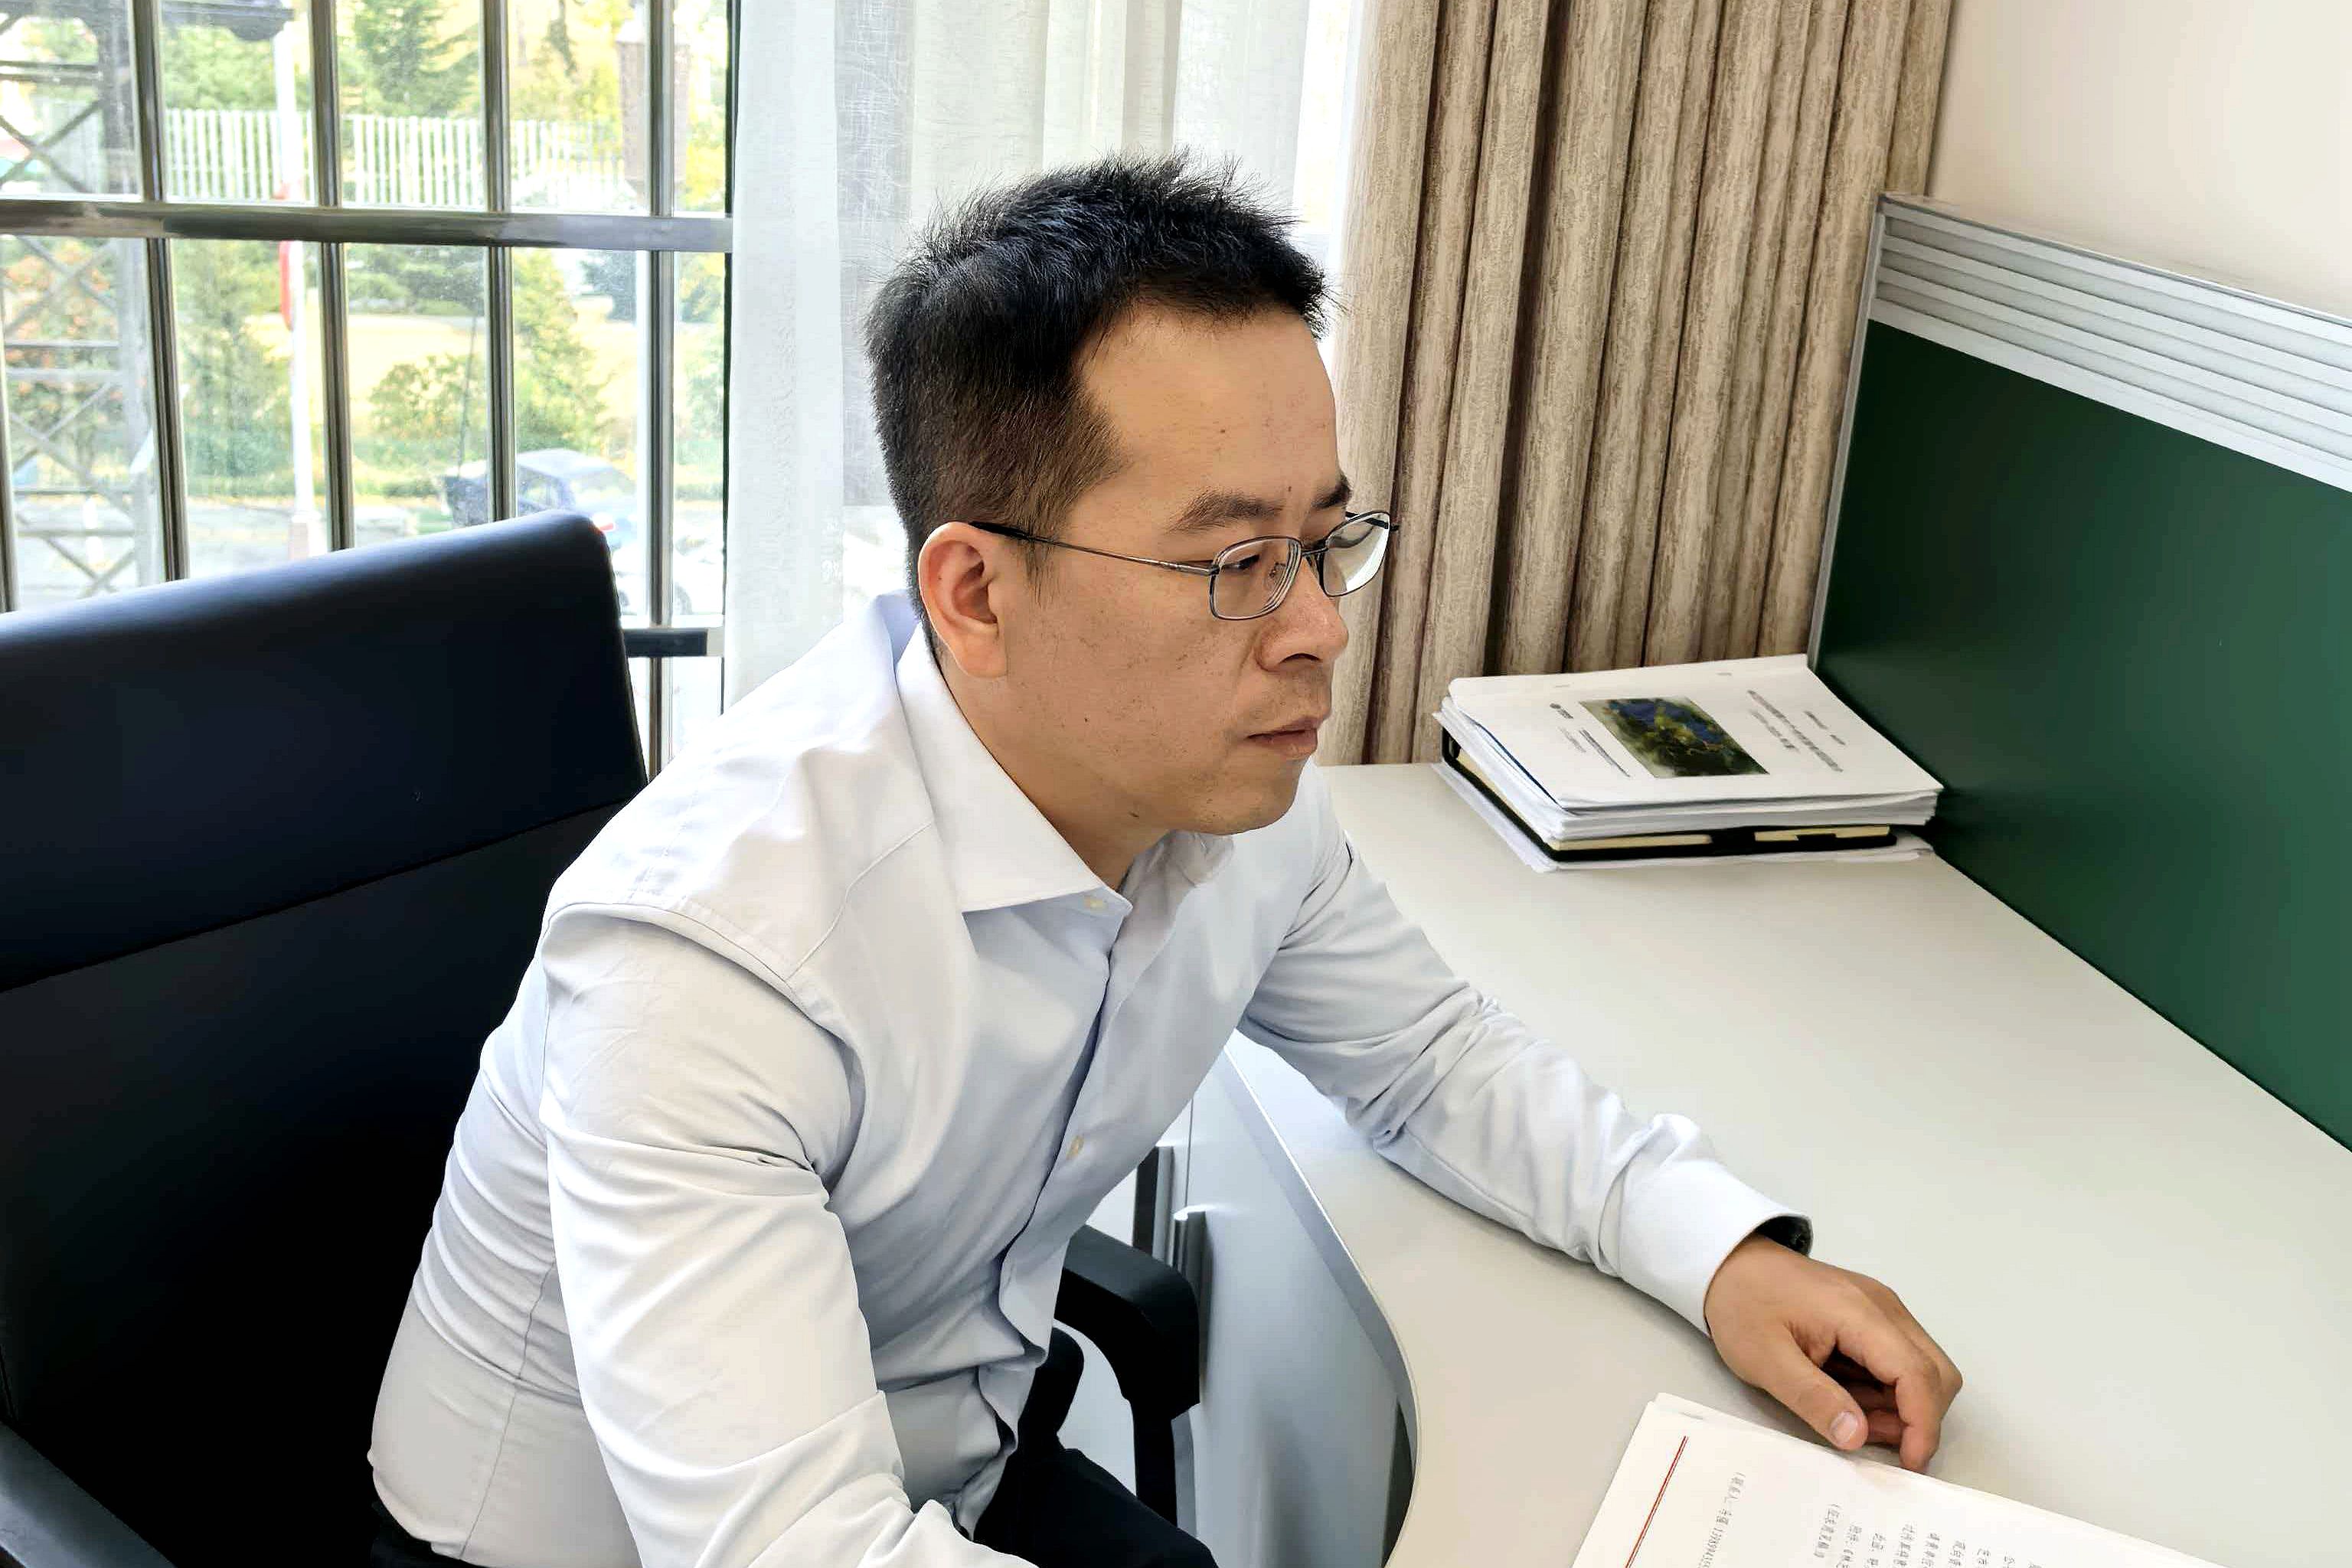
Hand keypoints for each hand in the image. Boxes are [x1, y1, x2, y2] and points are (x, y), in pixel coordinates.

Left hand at [1702, 1232, 1962, 1470]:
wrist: (1729, 1264)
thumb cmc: (1742, 1306)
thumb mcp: (1765, 1361)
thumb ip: (1813, 1399)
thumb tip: (1858, 1437)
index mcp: (1859, 1313)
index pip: (1917, 1373)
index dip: (1922, 1424)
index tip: (1910, 1463)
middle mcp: (1884, 1307)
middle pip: (1936, 1372)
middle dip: (1917, 1417)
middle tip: (1867, 1436)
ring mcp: (1882, 1309)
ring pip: (1923, 1369)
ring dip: (1899, 1405)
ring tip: (1846, 1414)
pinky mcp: (1874, 1316)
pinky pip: (1900, 1360)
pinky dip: (1886, 1390)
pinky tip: (1846, 1395)